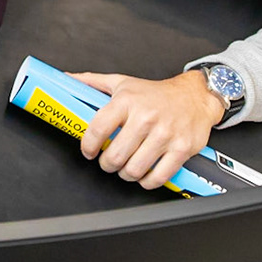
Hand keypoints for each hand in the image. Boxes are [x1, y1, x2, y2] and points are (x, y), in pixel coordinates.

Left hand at [70, 70, 225, 189]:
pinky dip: (147, 182)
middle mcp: (145, 118)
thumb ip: (91, 82)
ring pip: (135, 169)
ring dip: (125, 174)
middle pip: (116, 155)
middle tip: (108, 161)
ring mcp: (165, 135)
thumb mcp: (122, 82)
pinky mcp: (181, 149)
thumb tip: (66, 80)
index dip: (88, 145)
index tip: (88, 151)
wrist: (195, 96)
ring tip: (125, 168)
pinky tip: (143, 175)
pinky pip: (158, 177)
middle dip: (107, 164)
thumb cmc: (155, 93)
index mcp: (127, 101)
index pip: (98, 128)